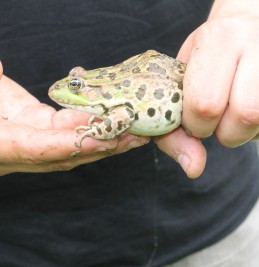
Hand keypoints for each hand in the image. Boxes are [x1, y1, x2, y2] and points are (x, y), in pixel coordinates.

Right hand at [0, 73, 149, 175]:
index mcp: (2, 145)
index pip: (39, 148)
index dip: (71, 145)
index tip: (102, 140)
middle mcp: (19, 150)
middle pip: (68, 153)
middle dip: (105, 146)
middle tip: (137, 135)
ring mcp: (32, 142)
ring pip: (75, 145)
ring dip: (108, 139)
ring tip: (139, 131)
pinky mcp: (39, 129)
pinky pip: (71, 133)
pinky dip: (95, 128)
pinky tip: (118, 121)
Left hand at [155, 13, 258, 176]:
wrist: (252, 21)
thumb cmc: (211, 55)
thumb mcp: (183, 80)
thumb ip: (176, 130)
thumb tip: (194, 169)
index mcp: (221, 37)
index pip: (207, 103)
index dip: (198, 125)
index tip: (197, 119)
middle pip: (248, 115)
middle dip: (229, 134)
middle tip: (221, 124)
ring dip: (251, 131)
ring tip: (242, 107)